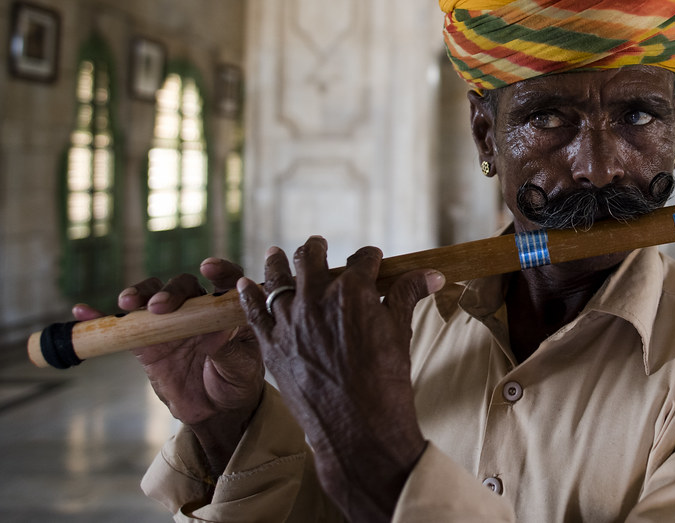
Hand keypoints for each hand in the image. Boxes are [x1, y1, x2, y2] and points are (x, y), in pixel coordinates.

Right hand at [73, 258, 264, 477]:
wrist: (214, 409)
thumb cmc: (236, 381)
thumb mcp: (240, 367)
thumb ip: (229, 349)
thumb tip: (218, 333)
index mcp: (227, 310)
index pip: (228, 281)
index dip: (221, 270)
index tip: (208, 267)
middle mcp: (199, 308)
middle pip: (183, 286)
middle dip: (170, 292)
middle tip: (159, 307)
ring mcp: (170, 322)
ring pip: (152, 297)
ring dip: (139, 294)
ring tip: (128, 303)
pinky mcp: (147, 340)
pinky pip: (124, 324)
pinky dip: (102, 317)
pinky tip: (84, 311)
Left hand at [238, 238, 444, 521]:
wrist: (358, 429)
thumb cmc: (386, 381)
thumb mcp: (401, 332)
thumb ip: (408, 295)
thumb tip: (431, 275)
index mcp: (353, 291)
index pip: (361, 260)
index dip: (369, 258)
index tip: (372, 260)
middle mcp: (317, 300)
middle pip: (311, 260)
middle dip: (317, 249)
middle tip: (317, 245)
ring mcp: (291, 323)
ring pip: (278, 280)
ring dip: (278, 263)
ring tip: (276, 253)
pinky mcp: (273, 347)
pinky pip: (253, 313)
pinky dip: (247, 296)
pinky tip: (243, 284)